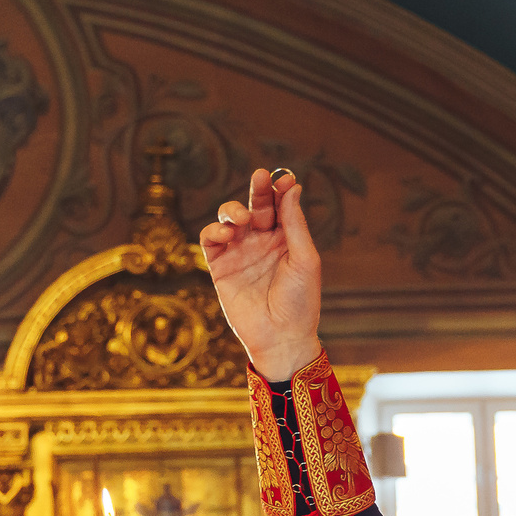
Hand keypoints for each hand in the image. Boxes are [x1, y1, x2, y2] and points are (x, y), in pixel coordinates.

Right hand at [198, 167, 321, 379]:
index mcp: (286, 239)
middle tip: (261, 177)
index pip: (280, 205)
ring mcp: (240, 253)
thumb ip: (295, 223)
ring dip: (233, 209)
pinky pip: (211, 240)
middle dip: (258, 190)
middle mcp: (262, 242)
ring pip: (229, 218)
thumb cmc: (300, 302)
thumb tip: (292, 187)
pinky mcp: (220, 267)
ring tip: (242, 218)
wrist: (281, 338)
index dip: (279, 189)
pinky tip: (227, 234)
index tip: (283, 179)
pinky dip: (214, 231)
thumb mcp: (304, 259)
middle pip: (256, 206)